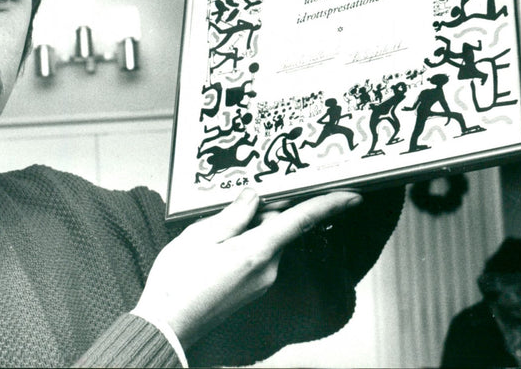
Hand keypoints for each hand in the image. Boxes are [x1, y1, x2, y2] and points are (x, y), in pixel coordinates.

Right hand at [134, 188, 361, 348]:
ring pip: (268, 240)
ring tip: (214, 229)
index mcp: (257, 251)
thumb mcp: (200, 235)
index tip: (353, 195)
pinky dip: (246, 242)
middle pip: (280, 227)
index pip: (302, 221)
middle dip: (266, 209)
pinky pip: (259, 255)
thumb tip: (254, 197)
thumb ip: (233, 214)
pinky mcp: (252, 289)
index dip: (329, 205)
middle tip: (237, 200)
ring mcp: (261, 282)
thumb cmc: (178, 281)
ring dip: (251, 226)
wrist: (168, 324)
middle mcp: (268, 269)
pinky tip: (218, 244)